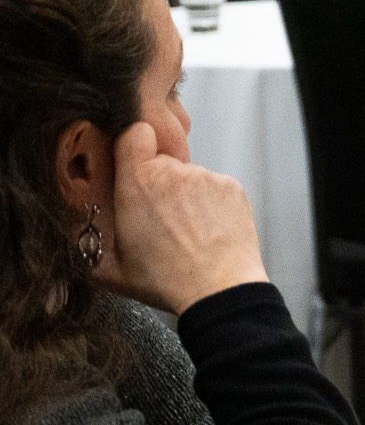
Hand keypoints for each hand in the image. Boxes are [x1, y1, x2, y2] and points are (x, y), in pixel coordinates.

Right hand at [96, 121, 268, 313]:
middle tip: (160, 216)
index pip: (134, 133)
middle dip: (159, 182)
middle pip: (162, 161)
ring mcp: (206, 178)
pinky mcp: (232, 187)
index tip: (133, 162)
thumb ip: (85, 239)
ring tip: (188, 229)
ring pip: (190, 176)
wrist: (218, 291)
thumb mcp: (109, 266)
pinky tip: (209, 229)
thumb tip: (72, 230)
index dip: (134, 145)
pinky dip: (212, 203)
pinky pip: (216, 187)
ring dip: (187, 195)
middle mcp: (173, 173)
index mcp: (137, 184)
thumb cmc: (166, 281)